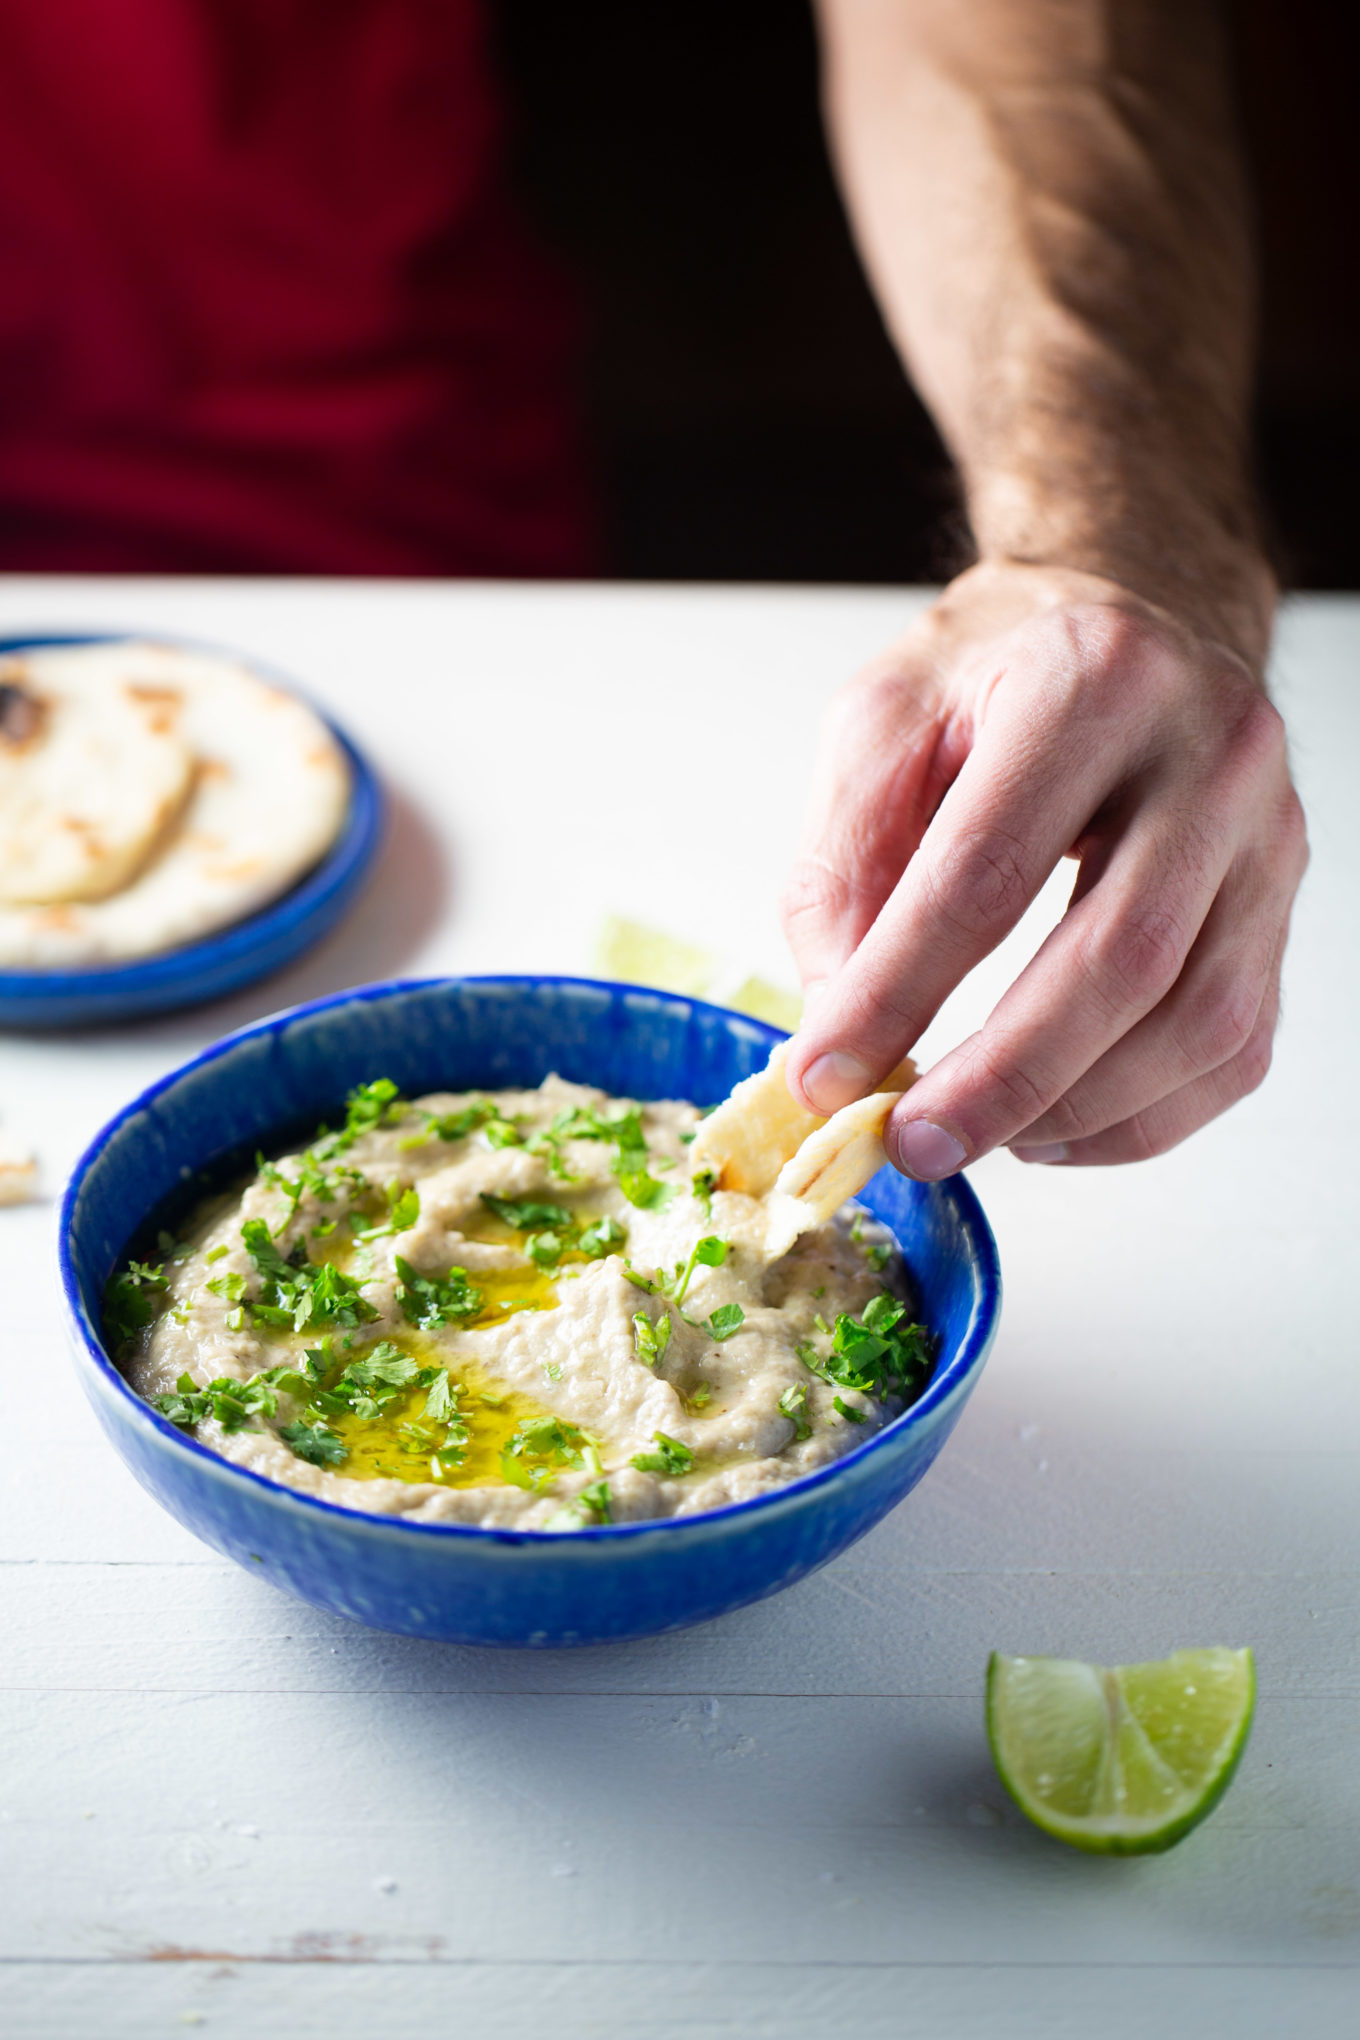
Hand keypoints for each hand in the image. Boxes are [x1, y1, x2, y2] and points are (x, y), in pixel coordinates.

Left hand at [781, 560, 1307, 1172]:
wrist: (1137, 616)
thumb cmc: (1003, 672)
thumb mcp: (882, 722)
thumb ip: (842, 861)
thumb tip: (838, 1024)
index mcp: (1089, 682)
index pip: (985, 869)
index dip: (898, 990)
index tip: (827, 1073)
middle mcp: (1207, 752)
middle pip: (1118, 958)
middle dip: (1002, 1077)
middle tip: (912, 1142)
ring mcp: (1265, 832)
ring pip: (1198, 1018)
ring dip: (1076, 1108)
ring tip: (973, 1136)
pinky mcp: (1284, 900)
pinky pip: (1235, 1045)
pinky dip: (1141, 1117)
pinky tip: (1051, 1126)